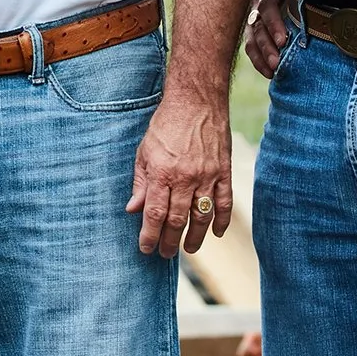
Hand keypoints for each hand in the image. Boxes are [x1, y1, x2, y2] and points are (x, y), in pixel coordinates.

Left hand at [127, 94, 231, 256]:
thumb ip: (140, 182)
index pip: (155, 213)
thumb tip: (133, 209)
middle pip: (177, 219)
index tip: (146, 248)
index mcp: (162, 172)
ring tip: (189, 249)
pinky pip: (224, 202)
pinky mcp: (223, 171)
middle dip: (170, 241)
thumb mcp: (144, 151)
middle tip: (166, 254)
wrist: (196, 101)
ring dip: (195, 237)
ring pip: (202, 215)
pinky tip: (216, 232)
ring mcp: (207, 175)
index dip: (150, 235)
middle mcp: (185, 177)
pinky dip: (221, 220)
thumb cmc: (166, 125)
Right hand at [243, 0, 292, 77]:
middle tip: (277, 62)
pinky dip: (259, 61)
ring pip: (251, 38)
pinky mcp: (256, 29)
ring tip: (272, 71)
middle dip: (266, 46)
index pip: (266, 5)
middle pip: (257, 25)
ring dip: (260, 56)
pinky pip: (252, 46)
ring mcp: (255, 16)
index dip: (273, 23)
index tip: (283, 40)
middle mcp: (258, 2)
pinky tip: (269, 74)